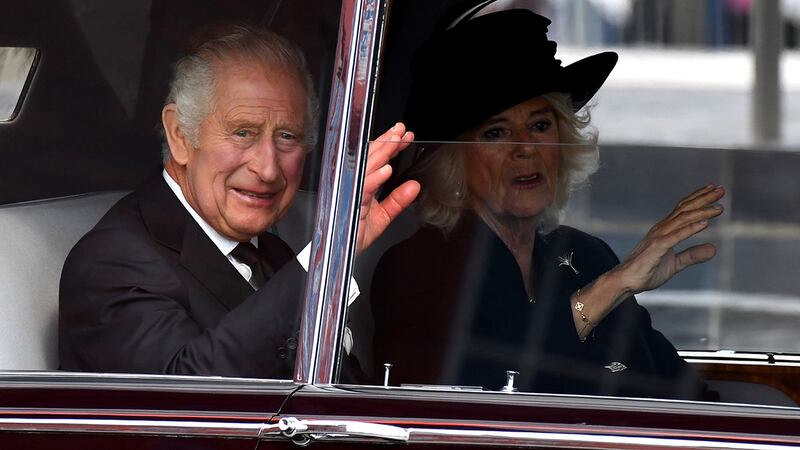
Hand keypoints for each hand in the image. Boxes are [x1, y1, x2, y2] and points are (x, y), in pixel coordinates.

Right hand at [356, 123, 420, 253]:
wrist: (340, 255)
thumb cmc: (354, 234)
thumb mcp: (384, 217)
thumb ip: (398, 201)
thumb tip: (414, 186)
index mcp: (363, 185)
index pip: (377, 160)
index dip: (391, 147)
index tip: (404, 136)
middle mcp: (355, 185)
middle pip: (370, 157)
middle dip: (387, 142)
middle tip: (401, 131)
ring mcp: (351, 192)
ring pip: (366, 167)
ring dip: (382, 153)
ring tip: (395, 143)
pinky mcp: (349, 202)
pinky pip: (362, 188)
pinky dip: (374, 178)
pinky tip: (385, 170)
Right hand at [612, 184, 724, 295]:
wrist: (626, 281)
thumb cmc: (646, 271)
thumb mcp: (675, 264)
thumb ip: (692, 255)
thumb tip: (713, 249)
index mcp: (664, 230)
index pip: (683, 209)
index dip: (698, 198)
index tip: (713, 190)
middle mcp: (661, 229)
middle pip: (685, 209)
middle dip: (704, 198)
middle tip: (721, 189)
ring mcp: (658, 237)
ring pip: (683, 219)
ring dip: (702, 211)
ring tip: (719, 207)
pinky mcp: (657, 247)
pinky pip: (676, 236)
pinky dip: (691, 228)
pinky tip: (705, 223)